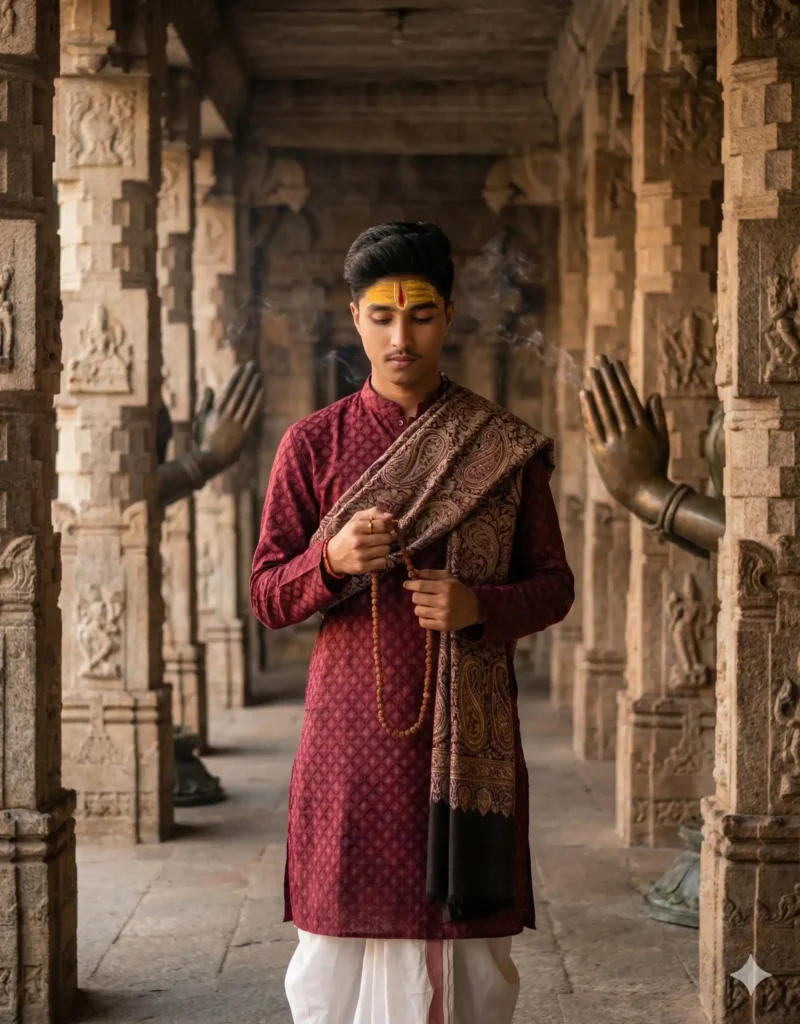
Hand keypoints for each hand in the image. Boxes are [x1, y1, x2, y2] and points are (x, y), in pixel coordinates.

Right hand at [195, 361, 263, 469]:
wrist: (210, 460)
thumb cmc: (203, 440)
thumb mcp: (200, 420)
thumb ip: (205, 403)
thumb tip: (209, 387)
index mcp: (216, 411)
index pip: (228, 389)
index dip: (236, 377)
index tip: (241, 366)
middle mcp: (227, 415)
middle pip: (239, 392)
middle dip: (246, 377)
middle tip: (253, 365)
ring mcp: (236, 424)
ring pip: (247, 401)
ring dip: (254, 386)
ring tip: (259, 375)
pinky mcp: (244, 433)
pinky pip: (253, 414)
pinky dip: (258, 402)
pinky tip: (262, 392)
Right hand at [326, 508, 394, 575]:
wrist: (333, 555)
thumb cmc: (348, 534)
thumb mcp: (357, 519)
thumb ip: (374, 513)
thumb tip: (391, 516)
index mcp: (356, 527)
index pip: (383, 525)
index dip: (389, 525)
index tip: (387, 527)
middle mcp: (358, 541)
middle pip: (387, 537)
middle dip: (386, 536)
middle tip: (379, 537)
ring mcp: (360, 555)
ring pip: (387, 549)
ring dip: (384, 548)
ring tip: (375, 547)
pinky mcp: (363, 567)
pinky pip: (383, 561)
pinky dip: (381, 559)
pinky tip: (373, 556)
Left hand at [403, 569, 481, 631]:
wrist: (474, 610)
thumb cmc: (459, 591)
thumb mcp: (448, 578)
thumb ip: (430, 574)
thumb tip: (412, 572)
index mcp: (445, 587)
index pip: (420, 585)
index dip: (410, 584)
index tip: (406, 584)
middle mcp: (443, 601)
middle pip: (416, 598)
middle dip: (417, 596)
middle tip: (423, 596)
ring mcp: (443, 615)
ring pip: (418, 610)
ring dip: (420, 607)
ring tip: (427, 605)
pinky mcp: (442, 626)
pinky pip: (422, 622)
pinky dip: (423, 618)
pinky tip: (429, 614)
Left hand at [579, 355, 670, 509]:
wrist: (644, 493)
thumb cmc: (655, 466)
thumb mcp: (662, 440)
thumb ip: (657, 416)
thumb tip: (653, 394)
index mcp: (643, 426)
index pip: (629, 395)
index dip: (621, 378)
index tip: (615, 363)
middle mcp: (627, 431)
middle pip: (614, 398)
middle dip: (606, 377)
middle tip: (599, 360)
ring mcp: (613, 441)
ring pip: (603, 409)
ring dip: (596, 388)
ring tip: (591, 372)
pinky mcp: (601, 451)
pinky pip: (593, 426)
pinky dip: (588, 409)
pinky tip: (584, 395)